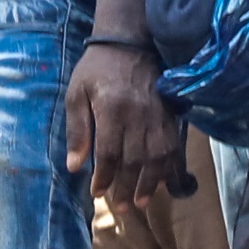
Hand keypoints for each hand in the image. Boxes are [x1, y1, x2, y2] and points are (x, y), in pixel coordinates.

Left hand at [64, 39, 182, 206]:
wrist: (131, 41)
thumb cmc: (96, 69)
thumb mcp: (75, 95)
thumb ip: (76, 130)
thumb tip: (74, 165)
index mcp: (112, 109)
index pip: (109, 152)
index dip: (105, 177)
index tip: (98, 192)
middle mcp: (138, 114)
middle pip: (135, 159)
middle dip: (128, 187)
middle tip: (122, 207)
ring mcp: (158, 114)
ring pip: (158, 156)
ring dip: (151, 182)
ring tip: (143, 202)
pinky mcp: (170, 113)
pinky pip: (174, 145)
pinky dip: (170, 166)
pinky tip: (165, 181)